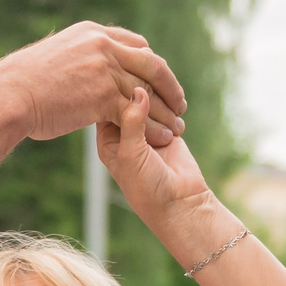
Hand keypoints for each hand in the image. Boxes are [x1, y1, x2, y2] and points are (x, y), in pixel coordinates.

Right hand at [0, 21, 185, 146]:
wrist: (9, 95)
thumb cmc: (19, 83)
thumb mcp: (50, 58)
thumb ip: (72, 58)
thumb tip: (73, 64)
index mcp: (92, 33)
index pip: (136, 44)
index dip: (151, 63)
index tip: (158, 80)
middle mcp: (103, 46)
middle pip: (152, 63)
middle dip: (170, 85)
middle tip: (181, 104)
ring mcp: (105, 69)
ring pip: (148, 91)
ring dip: (167, 111)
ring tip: (178, 128)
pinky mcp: (103, 96)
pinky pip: (137, 113)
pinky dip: (153, 127)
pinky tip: (162, 139)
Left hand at [95, 86, 217, 248]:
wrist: (179, 202)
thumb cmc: (146, 187)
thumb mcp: (132, 154)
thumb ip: (132, 122)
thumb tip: (138, 91)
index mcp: (107, 139)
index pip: (106, 105)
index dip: (114, 90)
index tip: (125, 82)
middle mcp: (125, 133)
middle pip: (128, 99)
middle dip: (140, 92)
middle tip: (150, 89)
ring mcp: (147, 130)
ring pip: (150, 101)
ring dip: (159, 99)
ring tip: (165, 104)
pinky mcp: (167, 129)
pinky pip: (168, 108)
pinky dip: (173, 107)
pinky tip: (176, 114)